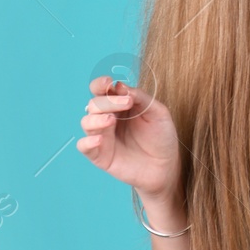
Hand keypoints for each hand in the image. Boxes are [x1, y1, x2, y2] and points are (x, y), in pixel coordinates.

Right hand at [77, 75, 182, 199]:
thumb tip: (119, 86)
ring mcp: (102, 136)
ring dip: (96, 118)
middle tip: (126, 103)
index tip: (108, 82)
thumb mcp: (158, 113)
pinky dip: (87, 141)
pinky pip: (84, 146)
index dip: (100, 84)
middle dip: (108, 101)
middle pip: (94, 104)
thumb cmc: (161, 137)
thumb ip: (141, 98)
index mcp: (120, 105)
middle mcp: (108, 118)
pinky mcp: (100, 155)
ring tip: (111, 120)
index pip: (102, 90)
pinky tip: (100, 140)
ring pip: (86, 122)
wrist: (166, 166)